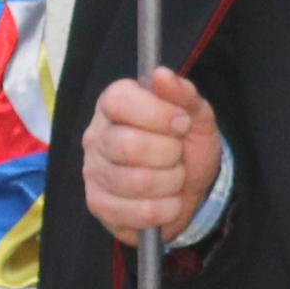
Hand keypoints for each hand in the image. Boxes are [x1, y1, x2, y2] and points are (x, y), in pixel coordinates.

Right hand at [81, 68, 219, 239]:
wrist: (191, 187)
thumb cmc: (186, 143)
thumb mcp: (196, 114)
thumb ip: (182, 93)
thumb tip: (161, 75)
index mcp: (113, 105)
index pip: (119, 102)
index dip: (157, 114)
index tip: (181, 122)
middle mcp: (96, 137)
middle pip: (128, 146)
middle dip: (169, 154)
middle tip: (177, 155)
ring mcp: (93, 173)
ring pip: (135, 182)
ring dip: (170, 184)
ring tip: (174, 179)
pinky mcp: (99, 206)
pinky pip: (136, 213)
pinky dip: (164, 210)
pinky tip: (166, 202)